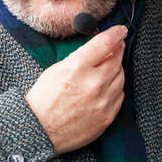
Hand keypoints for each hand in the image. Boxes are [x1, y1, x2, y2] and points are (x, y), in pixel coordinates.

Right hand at [24, 25, 125, 153]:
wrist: (41, 131)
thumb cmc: (45, 99)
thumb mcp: (57, 69)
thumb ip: (81, 57)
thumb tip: (100, 48)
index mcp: (77, 68)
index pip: (105, 43)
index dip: (116, 34)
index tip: (121, 31)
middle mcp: (93, 84)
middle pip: (117, 60)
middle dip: (117, 51)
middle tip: (115, 48)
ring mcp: (103, 102)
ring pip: (121, 77)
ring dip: (116, 70)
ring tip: (106, 69)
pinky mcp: (108, 116)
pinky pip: (120, 96)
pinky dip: (115, 89)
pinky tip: (105, 88)